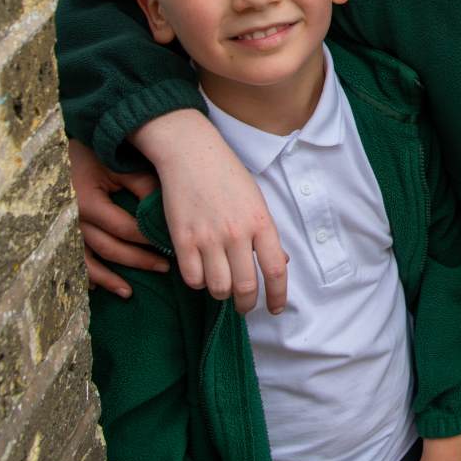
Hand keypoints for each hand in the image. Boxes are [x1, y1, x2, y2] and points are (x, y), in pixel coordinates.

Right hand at [72, 138, 164, 297]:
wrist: (60, 151)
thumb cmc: (93, 156)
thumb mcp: (118, 167)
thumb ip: (142, 186)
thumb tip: (166, 210)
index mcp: (88, 204)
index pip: (124, 229)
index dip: (147, 238)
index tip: (169, 244)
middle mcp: (73, 223)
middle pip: (110, 249)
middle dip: (138, 260)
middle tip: (164, 267)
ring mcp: (64, 232)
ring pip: (88, 262)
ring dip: (109, 279)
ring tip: (129, 292)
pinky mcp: (60, 235)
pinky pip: (72, 261)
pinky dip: (84, 276)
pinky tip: (97, 289)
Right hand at [133, 109, 289, 313]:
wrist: (190, 152)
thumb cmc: (227, 175)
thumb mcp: (256, 200)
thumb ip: (266, 234)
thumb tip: (278, 264)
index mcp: (261, 222)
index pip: (275, 271)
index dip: (277, 296)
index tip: (275, 308)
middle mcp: (237, 233)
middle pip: (245, 287)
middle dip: (246, 304)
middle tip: (243, 306)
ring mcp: (208, 237)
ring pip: (218, 287)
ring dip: (221, 294)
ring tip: (221, 286)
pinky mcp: (182, 238)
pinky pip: (192, 278)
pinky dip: (198, 282)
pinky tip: (201, 273)